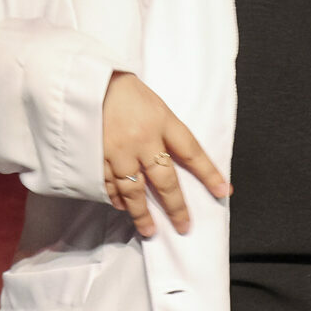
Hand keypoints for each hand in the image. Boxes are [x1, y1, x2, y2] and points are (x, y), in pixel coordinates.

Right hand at [101, 71, 231, 237]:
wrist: (88, 80)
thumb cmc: (126, 91)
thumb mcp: (156, 105)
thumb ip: (168, 132)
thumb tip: (183, 161)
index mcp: (161, 121)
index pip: (191, 152)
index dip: (209, 173)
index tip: (222, 191)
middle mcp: (142, 139)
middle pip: (164, 180)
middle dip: (176, 207)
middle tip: (183, 226)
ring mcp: (117, 150)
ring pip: (134, 190)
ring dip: (142, 213)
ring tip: (150, 230)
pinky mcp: (95, 156)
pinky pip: (108, 184)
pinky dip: (116, 198)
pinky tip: (122, 207)